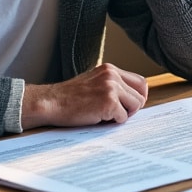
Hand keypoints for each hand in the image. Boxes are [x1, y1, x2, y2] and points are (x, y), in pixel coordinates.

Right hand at [20, 63, 147, 128]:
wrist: (50, 103)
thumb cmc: (69, 97)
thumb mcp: (93, 82)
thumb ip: (112, 85)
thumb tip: (133, 98)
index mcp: (110, 69)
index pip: (140, 82)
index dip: (137, 96)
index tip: (129, 105)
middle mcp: (112, 75)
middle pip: (141, 94)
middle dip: (132, 107)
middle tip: (117, 113)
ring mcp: (111, 88)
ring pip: (136, 105)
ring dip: (123, 114)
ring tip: (105, 114)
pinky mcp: (109, 102)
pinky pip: (123, 117)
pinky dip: (112, 122)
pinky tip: (98, 117)